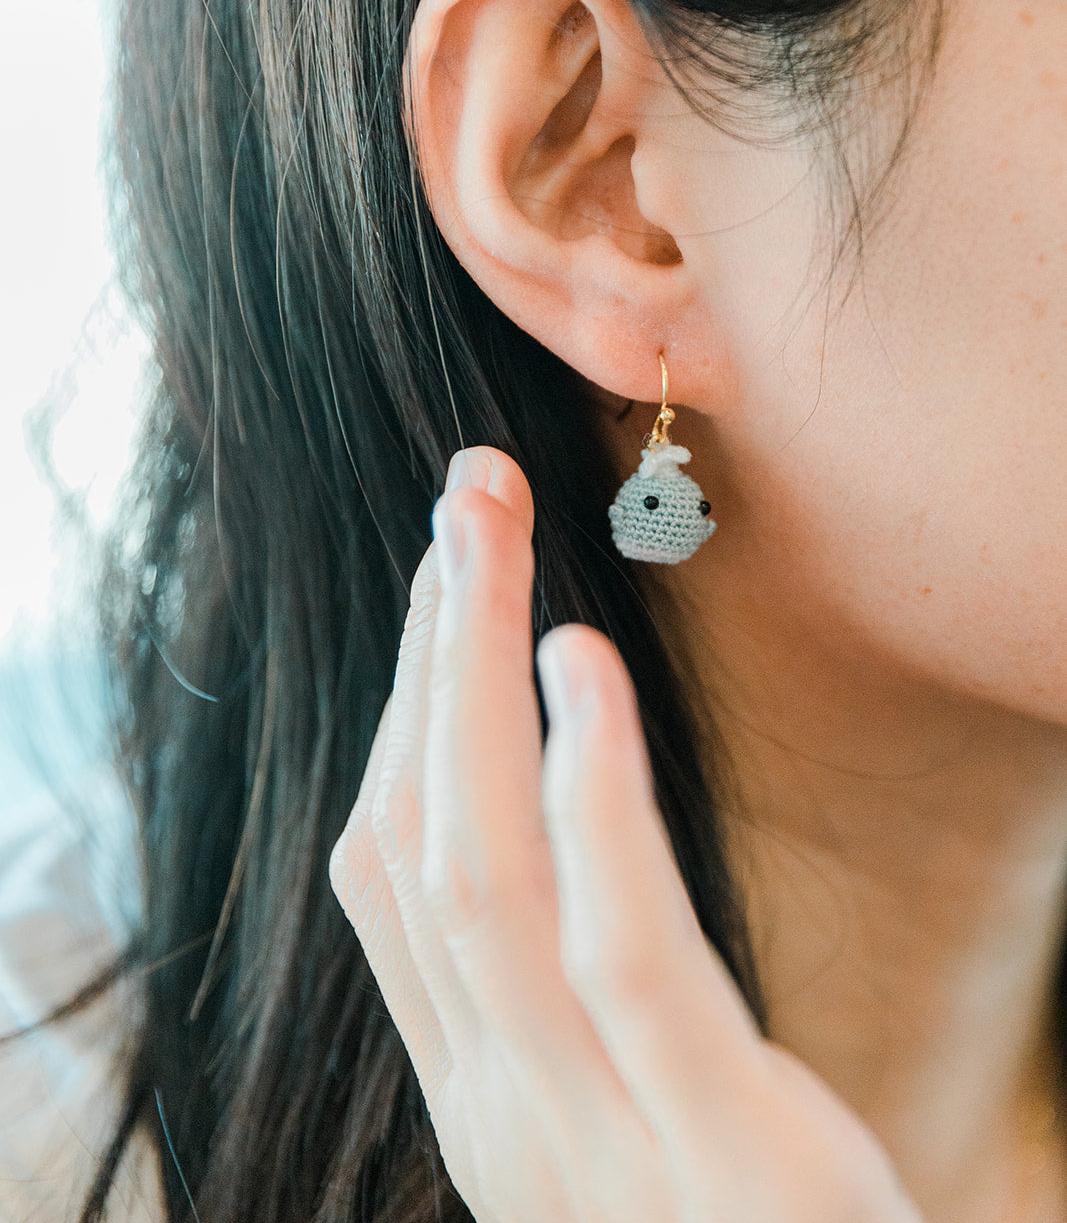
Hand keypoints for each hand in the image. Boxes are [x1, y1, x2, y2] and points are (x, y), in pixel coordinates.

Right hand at [328, 446, 922, 1222]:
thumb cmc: (743, 1220)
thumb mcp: (632, 1100)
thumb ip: (577, 976)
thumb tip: (557, 797)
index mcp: (483, 1091)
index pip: (392, 871)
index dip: (404, 709)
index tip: (445, 581)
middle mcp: (502, 1111)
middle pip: (419, 838)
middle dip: (432, 654)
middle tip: (463, 498)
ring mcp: (589, 1138)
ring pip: (482, 870)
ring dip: (474, 679)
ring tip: (493, 534)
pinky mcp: (712, 1144)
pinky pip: (617, 946)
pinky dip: (588, 794)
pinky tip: (583, 670)